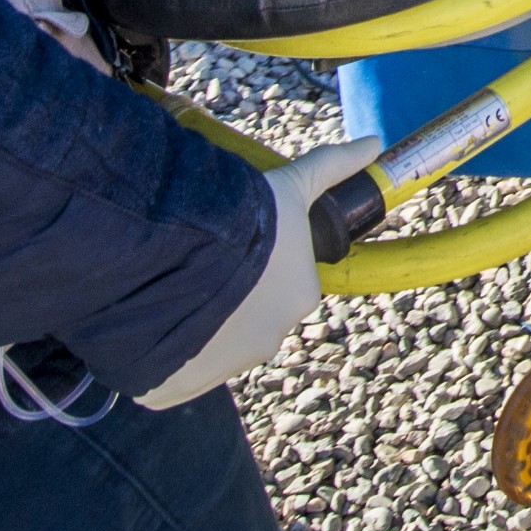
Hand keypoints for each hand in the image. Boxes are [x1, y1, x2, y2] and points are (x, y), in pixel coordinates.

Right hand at [136, 134, 382, 407]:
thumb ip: (332, 167)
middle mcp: (270, 339)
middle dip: (233, 293)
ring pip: (213, 341)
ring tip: (175, 282)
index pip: (286, 282)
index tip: (238, 243)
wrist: (177, 255)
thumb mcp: (290, 186)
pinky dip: (168, 350)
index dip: (261, 261)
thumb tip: (374, 143)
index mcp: (300, 296)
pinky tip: (156, 316)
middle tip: (206, 260)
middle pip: (252, 313)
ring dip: (200, 319)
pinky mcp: (176, 387)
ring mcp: (224, 367)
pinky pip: (175, 369)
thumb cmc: (243, 219)